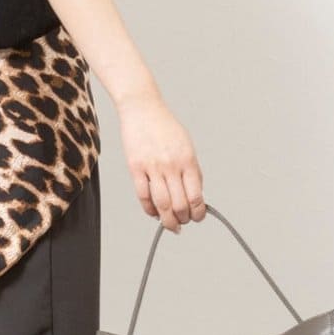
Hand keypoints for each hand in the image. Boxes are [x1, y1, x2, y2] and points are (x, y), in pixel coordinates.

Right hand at [116, 91, 205, 230]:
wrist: (142, 109)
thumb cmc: (165, 126)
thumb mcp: (187, 146)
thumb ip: (191, 169)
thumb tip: (195, 193)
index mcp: (188, 160)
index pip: (196, 196)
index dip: (198, 213)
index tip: (197, 217)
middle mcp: (171, 166)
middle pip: (179, 204)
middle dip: (183, 219)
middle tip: (183, 223)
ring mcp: (152, 167)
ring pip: (161, 204)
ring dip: (167, 220)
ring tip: (170, 224)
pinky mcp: (135, 167)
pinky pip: (143, 195)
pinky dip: (149, 209)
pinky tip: (153, 213)